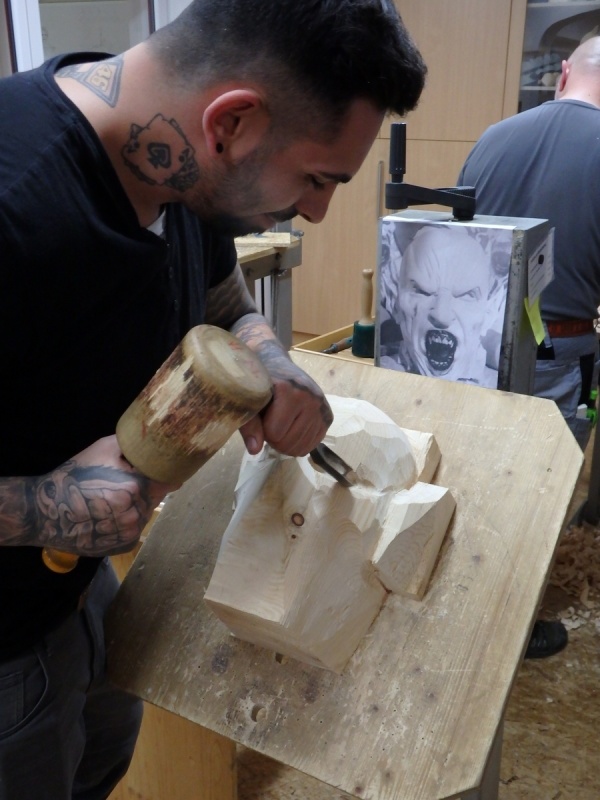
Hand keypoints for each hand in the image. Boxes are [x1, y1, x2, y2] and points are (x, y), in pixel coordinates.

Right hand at [35, 436, 177, 555]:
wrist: (48, 511)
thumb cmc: (75, 475)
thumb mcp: (104, 449)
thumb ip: (134, 445)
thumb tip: (158, 443)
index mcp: (135, 488)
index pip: (169, 481)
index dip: (170, 474)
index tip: (168, 469)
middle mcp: (136, 514)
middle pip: (154, 497)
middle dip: (146, 489)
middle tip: (124, 483)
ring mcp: (130, 532)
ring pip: (145, 514)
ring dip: (136, 506)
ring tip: (112, 499)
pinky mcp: (124, 545)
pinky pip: (134, 528)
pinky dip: (127, 521)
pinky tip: (109, 515)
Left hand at [239, 375, 332, 456]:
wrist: (279, 366)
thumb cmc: (261, 383)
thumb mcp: (248, 401)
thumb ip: (249, 425)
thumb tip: (255, 450)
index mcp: (289, 391)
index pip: (274, 433)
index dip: (263, 429)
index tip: (262, 416)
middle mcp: (310, 398)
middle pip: (288, 443)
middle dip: (274, 438)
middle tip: (270, 421)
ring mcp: (321, 408)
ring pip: (300, 447)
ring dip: (286, 442)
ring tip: (281, 423)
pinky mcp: (328, 416)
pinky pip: (312, 445)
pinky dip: (299, 443)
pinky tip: (293, 429)